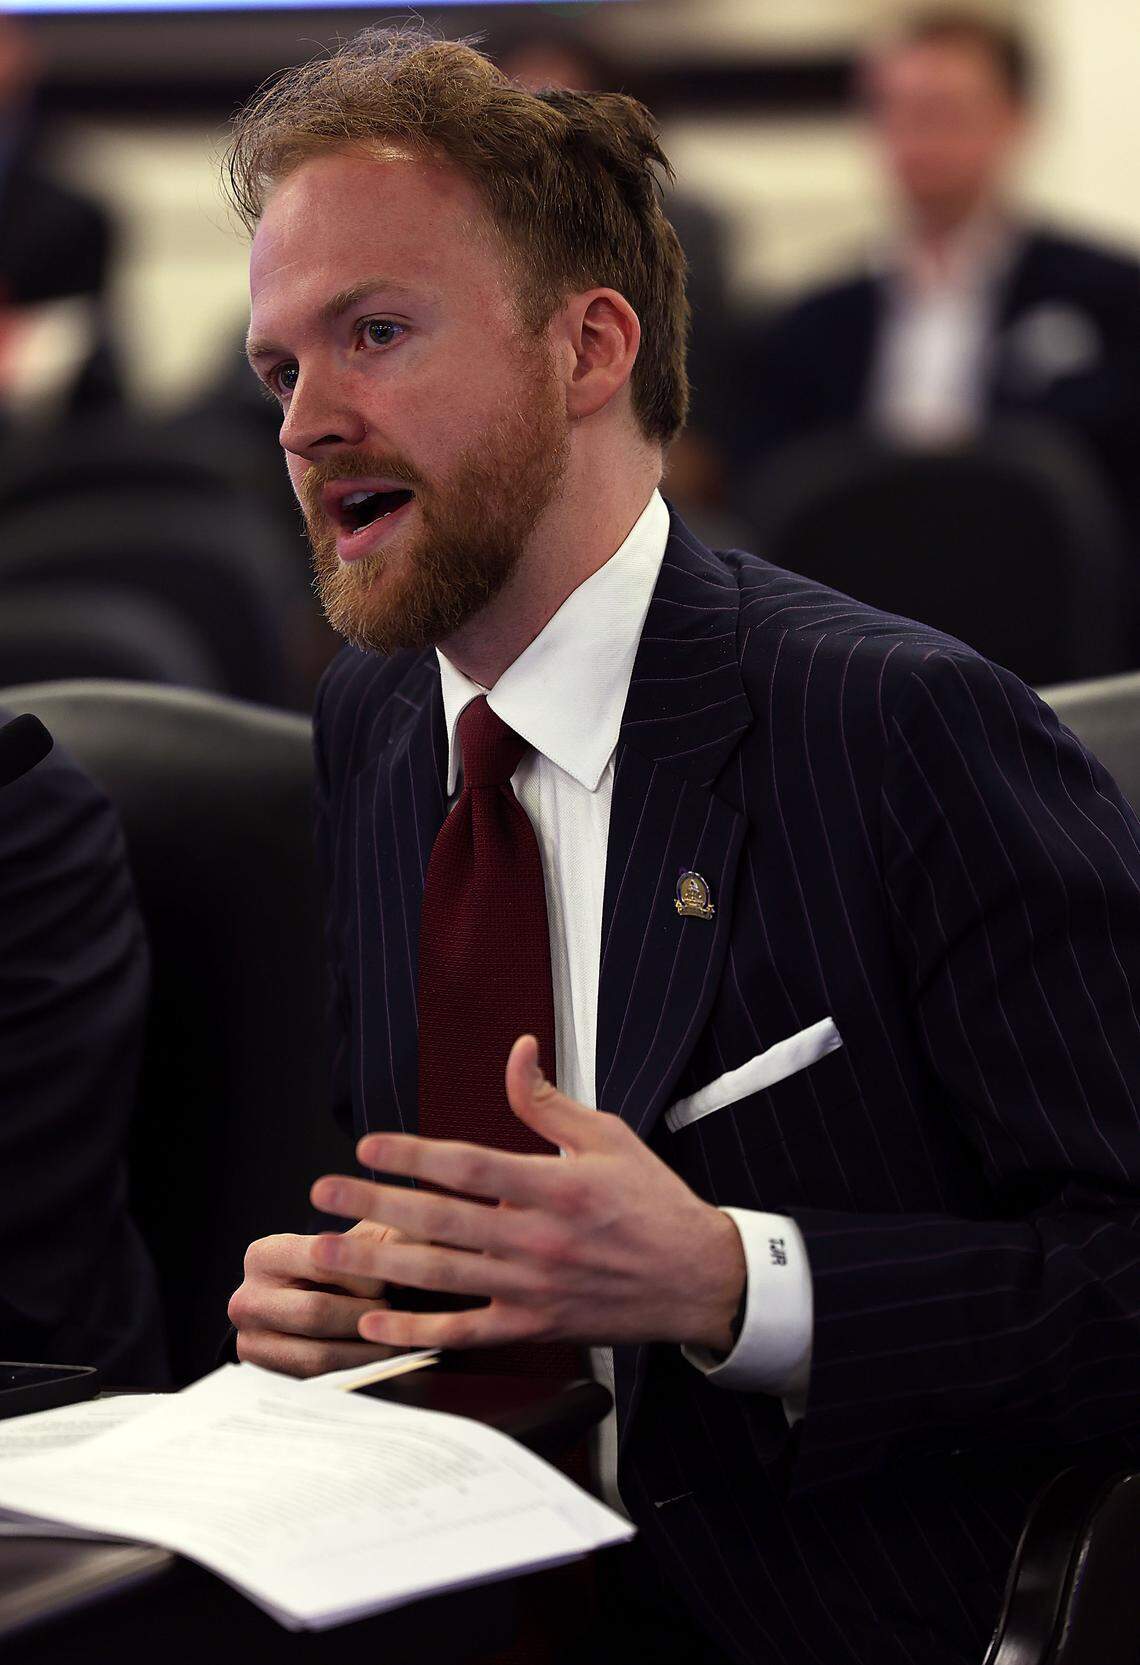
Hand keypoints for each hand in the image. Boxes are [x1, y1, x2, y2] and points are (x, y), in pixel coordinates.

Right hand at [227, 1219, 404, 1375]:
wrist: (313, 1307)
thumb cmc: (345, 1267)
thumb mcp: (363, 1242)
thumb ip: (385, 1240)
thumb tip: (406, 1257)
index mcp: (264, 1255)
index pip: (320, 1261)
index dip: (363, 1274)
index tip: (390, 1282)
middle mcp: (246, 1299)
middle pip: (315, 1312)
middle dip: (364, 1315)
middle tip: (394, 1314)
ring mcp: (251, 1343)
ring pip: (317, 1355)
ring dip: (365, 1351)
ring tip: (395, 1341)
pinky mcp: (267, 1378)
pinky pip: (315, 1383)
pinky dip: (353, 1373)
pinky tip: (378, 1360)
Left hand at [308, 1036, 745, 1354]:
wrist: (698, 1278)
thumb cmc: (653, 1203)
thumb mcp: (607, 1136)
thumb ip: (548, 1101)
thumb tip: (516, 1052)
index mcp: (556, 1186)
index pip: (470, 1166)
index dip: (413, 1154)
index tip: (367, 1145)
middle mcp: (539, 1239)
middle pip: (442, 1220)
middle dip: (374, 1204)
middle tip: (323, 1192)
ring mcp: (534, 1288)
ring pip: (442, 1275)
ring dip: (378, 1262)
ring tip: (326, 1250)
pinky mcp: (535, 1327)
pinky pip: (466, 1331)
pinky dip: (417, 1330)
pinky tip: (373, 1322)